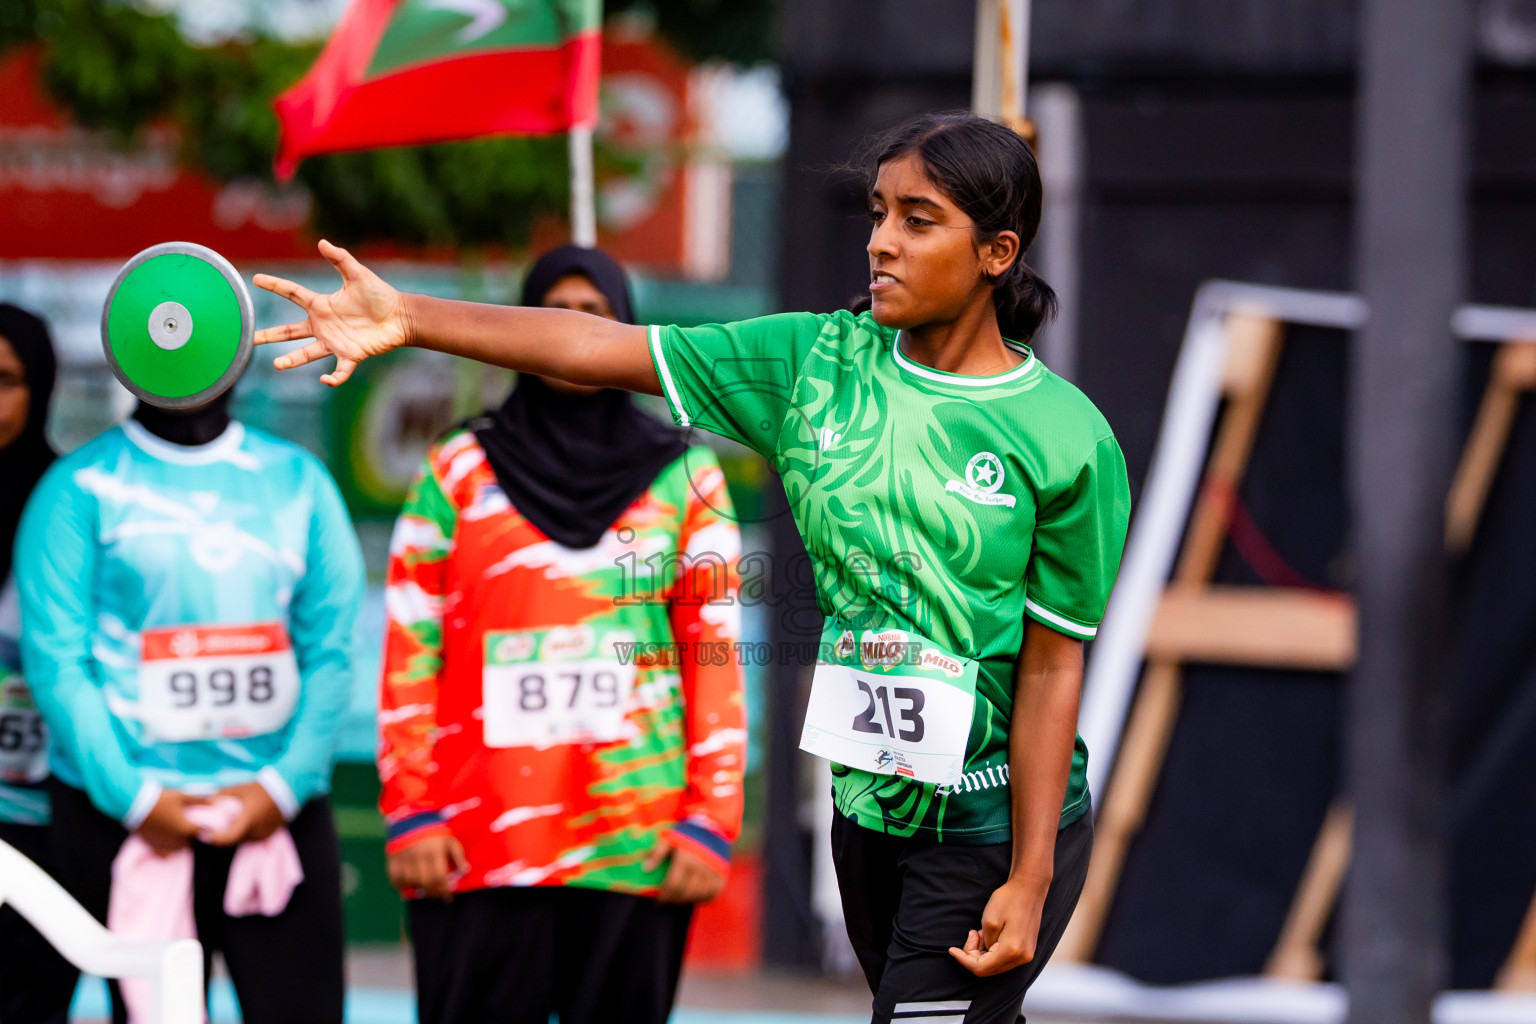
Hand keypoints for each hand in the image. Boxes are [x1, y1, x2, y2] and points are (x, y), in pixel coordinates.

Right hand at [137, 790, 207, 855]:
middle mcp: (175, 839)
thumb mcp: (182, 796)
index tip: (203, 822)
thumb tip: (215, 801)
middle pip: (189, 842)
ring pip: (178, 849)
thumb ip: (199, 800)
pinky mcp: (151, 844)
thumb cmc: (161, 798)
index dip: (205, 826)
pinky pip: (163, 853)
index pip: (201, 831)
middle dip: (191, 835)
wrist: (135, 803)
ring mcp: (162, 843)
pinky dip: (168, 849)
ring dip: (181, 842)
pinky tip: (167, 840)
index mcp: (185, 828)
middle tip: (189, 825)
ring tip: (179, 832)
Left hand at [203, 782, 286, 846]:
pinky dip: (246, 833)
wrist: (287, 789)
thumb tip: (207, 802)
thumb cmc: (262, 788)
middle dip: (224, 835)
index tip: (207, 833)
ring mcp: (264, 834)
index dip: (216, 839)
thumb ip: (223, 795)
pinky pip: (252, 838)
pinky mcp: (269, 834)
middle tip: (216, 825)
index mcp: (248, 819)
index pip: (229, 838)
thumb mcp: (240, 789)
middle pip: (234, 840)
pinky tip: (246, 821)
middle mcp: (256, 830)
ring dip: (236, 834)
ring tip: (232, 822)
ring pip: (243, 840)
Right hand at [253, 239, 411, 385]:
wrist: (400, 317)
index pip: (292, 293)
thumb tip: (322, 242)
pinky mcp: (351, 355)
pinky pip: (339, 370)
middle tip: (249, 339)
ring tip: (277, 365)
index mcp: (322, 305)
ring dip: (292, 360)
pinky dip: (333, 378)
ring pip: (308, 353)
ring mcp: (335, 342)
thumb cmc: (380, 295)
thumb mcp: (358, 274)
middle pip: (290, 331)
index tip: (255, 279)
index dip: (274, 285)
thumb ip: (340, 259)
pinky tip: (325, 380)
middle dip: (270, 336)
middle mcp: (323, 325)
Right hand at [386, 834, 467, 899]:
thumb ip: (458, 855)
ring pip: (411, 882)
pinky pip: (395, 879)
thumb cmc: (434, 832)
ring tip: (425, 889)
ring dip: (418, 889)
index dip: (444, 890)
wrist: (411, 818)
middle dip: (433, 892)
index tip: (448, 897)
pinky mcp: (392, 859)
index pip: (440, 877)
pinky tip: (409, 886)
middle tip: (436, 895)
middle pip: (425, 882)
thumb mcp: (449, 840)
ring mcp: (404, 858)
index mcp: (434, 851)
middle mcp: (418, 855)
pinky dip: (401, 886)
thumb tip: (465, 871)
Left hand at [644, 836, 726, 904]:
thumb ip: (657, 854)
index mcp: (685, 859)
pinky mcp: (721, 876)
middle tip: (668, 900)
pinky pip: (712, 894)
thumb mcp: (669, 839)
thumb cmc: (687, 834)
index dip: (664, 896)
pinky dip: (703, 899)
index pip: (673, 885)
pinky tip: (695, 897)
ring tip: (679, 898)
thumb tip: (645, 869)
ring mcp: (712, 873)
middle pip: (685, 892)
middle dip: (674, 899)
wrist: (713, 826)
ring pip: (698, 895)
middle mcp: (699, 868)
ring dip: (687, 900)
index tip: (659, 900)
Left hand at [948, 874, 1048, 976]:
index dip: (963, 960)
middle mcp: (1022, 958)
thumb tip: (984, 950)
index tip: (952, 949)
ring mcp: (1026, 955)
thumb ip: (984, 942)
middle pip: (989, 969)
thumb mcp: (989, 920)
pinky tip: (990, 935)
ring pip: (996, 965)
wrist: (1030, 888)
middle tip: (972, 933)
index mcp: (1011, 951)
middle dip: (973, 955)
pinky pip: (1004, 958)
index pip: (981, 968)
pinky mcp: (1027, 950)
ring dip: (983, 952)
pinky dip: (993, 951)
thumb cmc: (1009, 900)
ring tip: (981, 931)